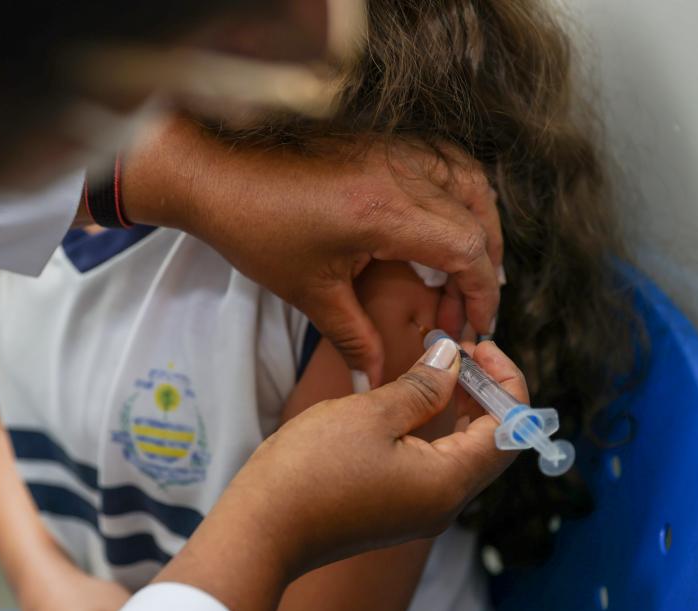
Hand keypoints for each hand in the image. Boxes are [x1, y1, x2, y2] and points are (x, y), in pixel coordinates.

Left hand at [123, 116, 501, 386]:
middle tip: (465, 309)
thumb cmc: (255, 228)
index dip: (482, 293)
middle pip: (477, 218)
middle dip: (482, 269)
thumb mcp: (310, 293)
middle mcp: (400, 172)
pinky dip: (459, 193)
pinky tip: (445, 222)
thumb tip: (374, 382)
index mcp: (386, 211)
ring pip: (470, 181)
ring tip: (467, 267)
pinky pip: (444, 161)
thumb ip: (355, 340)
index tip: (476, 324)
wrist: (215, 174)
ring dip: (480, 225)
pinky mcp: (382, 141)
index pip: (466, 249)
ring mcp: (393, 149)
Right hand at [156, 339, 525, 610]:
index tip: (477, 346)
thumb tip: (452, 359)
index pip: (510, 430)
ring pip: (461, 453)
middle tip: (456, 350)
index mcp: (448, 484)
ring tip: (433, 368)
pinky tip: (408, 402)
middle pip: (491, 443)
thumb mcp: (371, 415)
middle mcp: (443, 504)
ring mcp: (418, 511)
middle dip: (483, 392)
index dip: (505, 381)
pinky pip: (433, 465)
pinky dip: (434, 429)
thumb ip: (422, 386)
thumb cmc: (311, 470)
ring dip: (458, 408)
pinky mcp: (394, 509)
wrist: (261, 528)